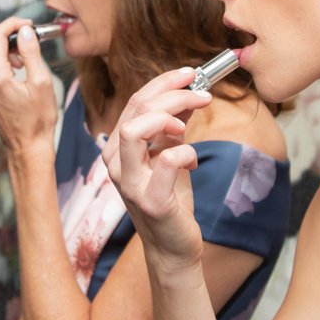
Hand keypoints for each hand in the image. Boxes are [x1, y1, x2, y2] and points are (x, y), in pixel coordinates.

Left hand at [0, 18, 57, 159]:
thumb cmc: (38, 119)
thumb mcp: (41, 82)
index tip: (29, 24)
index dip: (13, 24)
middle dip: (9, 33)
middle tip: (30, 37)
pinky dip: (1, 58)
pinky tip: (18, 67)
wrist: (28, 146)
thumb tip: (24, 31)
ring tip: (25, 57)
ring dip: (5, 45)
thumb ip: (30, 53)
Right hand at [103, 67, 211, 265]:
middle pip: (137, 109)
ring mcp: (130, 182)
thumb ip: (173, 126)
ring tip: (190, 123)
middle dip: (173, 93)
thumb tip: (188, 92)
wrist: (174, 246)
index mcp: (118, 148)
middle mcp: (116, 163)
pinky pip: (166, 161)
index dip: (164, 82)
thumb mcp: (171, 155)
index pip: (135, 101)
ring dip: (169, 116)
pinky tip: (193, 163)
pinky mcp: (150, 200)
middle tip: (203, 93)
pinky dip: (185, 152)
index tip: (190, 74)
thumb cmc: (171, 199)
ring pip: (134, 130)